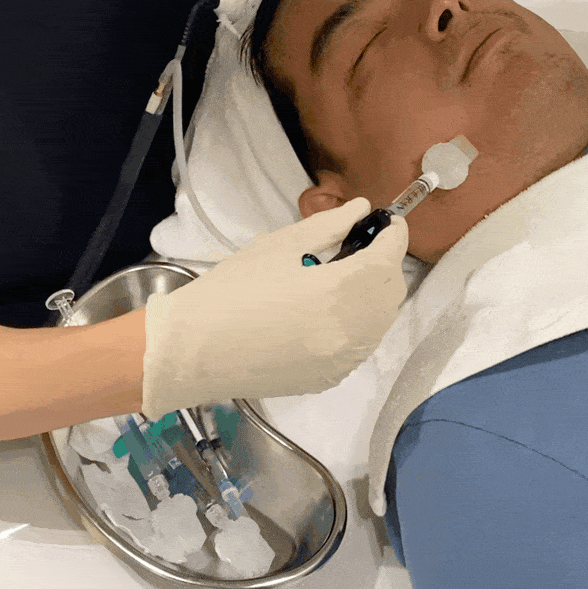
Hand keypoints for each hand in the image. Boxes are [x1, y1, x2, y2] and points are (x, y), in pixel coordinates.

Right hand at [141, 200, 408, 416]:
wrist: (193, 350)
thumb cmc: (231, 290)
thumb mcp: (278, 246)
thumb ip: (328, 226)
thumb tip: (360, 209)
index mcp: (337, 292)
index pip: (387, 258)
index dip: (394, 235)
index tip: (387, 221)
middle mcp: (350, 332)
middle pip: (391, 292)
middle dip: (386, 264)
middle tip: (364, 245)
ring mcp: (342, 361)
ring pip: (380, 323)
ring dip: (376, 295)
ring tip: (348, 276)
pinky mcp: (329, 379)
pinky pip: (361, 346)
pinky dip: (360, 324)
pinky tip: (333, 311)